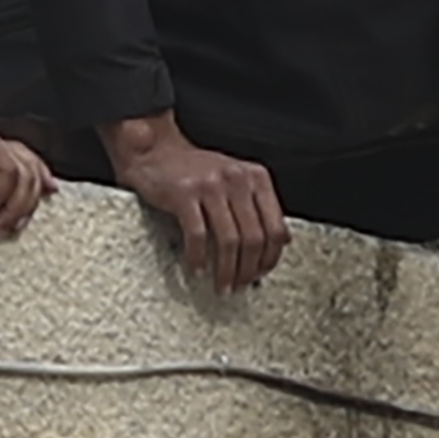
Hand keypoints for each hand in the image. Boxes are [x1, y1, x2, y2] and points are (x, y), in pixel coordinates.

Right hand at [102, 114, 290, 291]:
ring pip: (229, 241)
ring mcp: (210, 185)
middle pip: (253, 238)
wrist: (156, 150)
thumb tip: (283, 240)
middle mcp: (237, 179)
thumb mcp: (236, 181)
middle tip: (239, 286)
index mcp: (255, 177)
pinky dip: (198, 258)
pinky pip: (197, 235)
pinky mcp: (184, 194)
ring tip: (221, 286)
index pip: (275, 226)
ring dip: (226, 271)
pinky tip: (196, 270)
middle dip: (248, 270)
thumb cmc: (195, 170)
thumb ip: (257, 206)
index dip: (270, 258)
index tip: (261, 274)